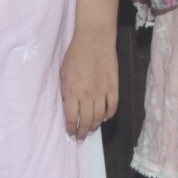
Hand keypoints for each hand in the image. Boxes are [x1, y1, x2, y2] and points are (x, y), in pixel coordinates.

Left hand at [59, 24, 118, 139]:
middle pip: (86, 121)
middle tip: (81, 138)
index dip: (71, 128)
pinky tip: (104, 117)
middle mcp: (88, 95)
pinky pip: (112, 106)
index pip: (71, 118)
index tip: (71, 133)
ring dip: (95, 126)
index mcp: (73, 92)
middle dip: (83, 132)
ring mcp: (102, 92)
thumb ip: (66, 91)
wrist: (94, 39)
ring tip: (91, 130)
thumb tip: (69, 105)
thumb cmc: (75, 54)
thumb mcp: (63, 73)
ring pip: (99, 117)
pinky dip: (108, 115)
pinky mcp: (113, 87)